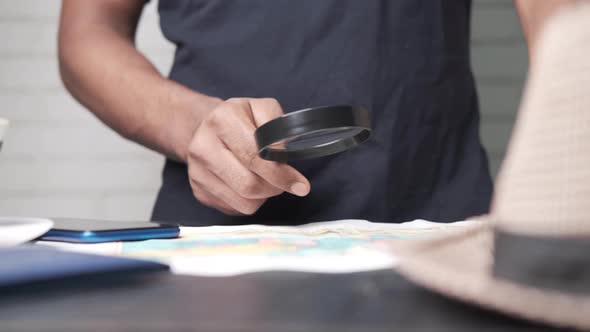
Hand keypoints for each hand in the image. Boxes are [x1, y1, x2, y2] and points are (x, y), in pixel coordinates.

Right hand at [187, 98, 310, 214]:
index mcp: (222, 120)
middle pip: (248, 184)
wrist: (204, 128)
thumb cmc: (239, 119)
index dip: (281, 174)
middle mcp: (203, 146)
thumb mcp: (261, 108)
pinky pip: (234, 209)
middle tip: (285, 182)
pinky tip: (249, 185)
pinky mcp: (199, 191)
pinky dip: (249, 201)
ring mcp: (197, 172)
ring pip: (243, 202)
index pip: (254, 156)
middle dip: (275, 187)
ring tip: (266, 180)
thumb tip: (284, 154)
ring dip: (263, 196)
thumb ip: (278, 127)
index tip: (300, 184)